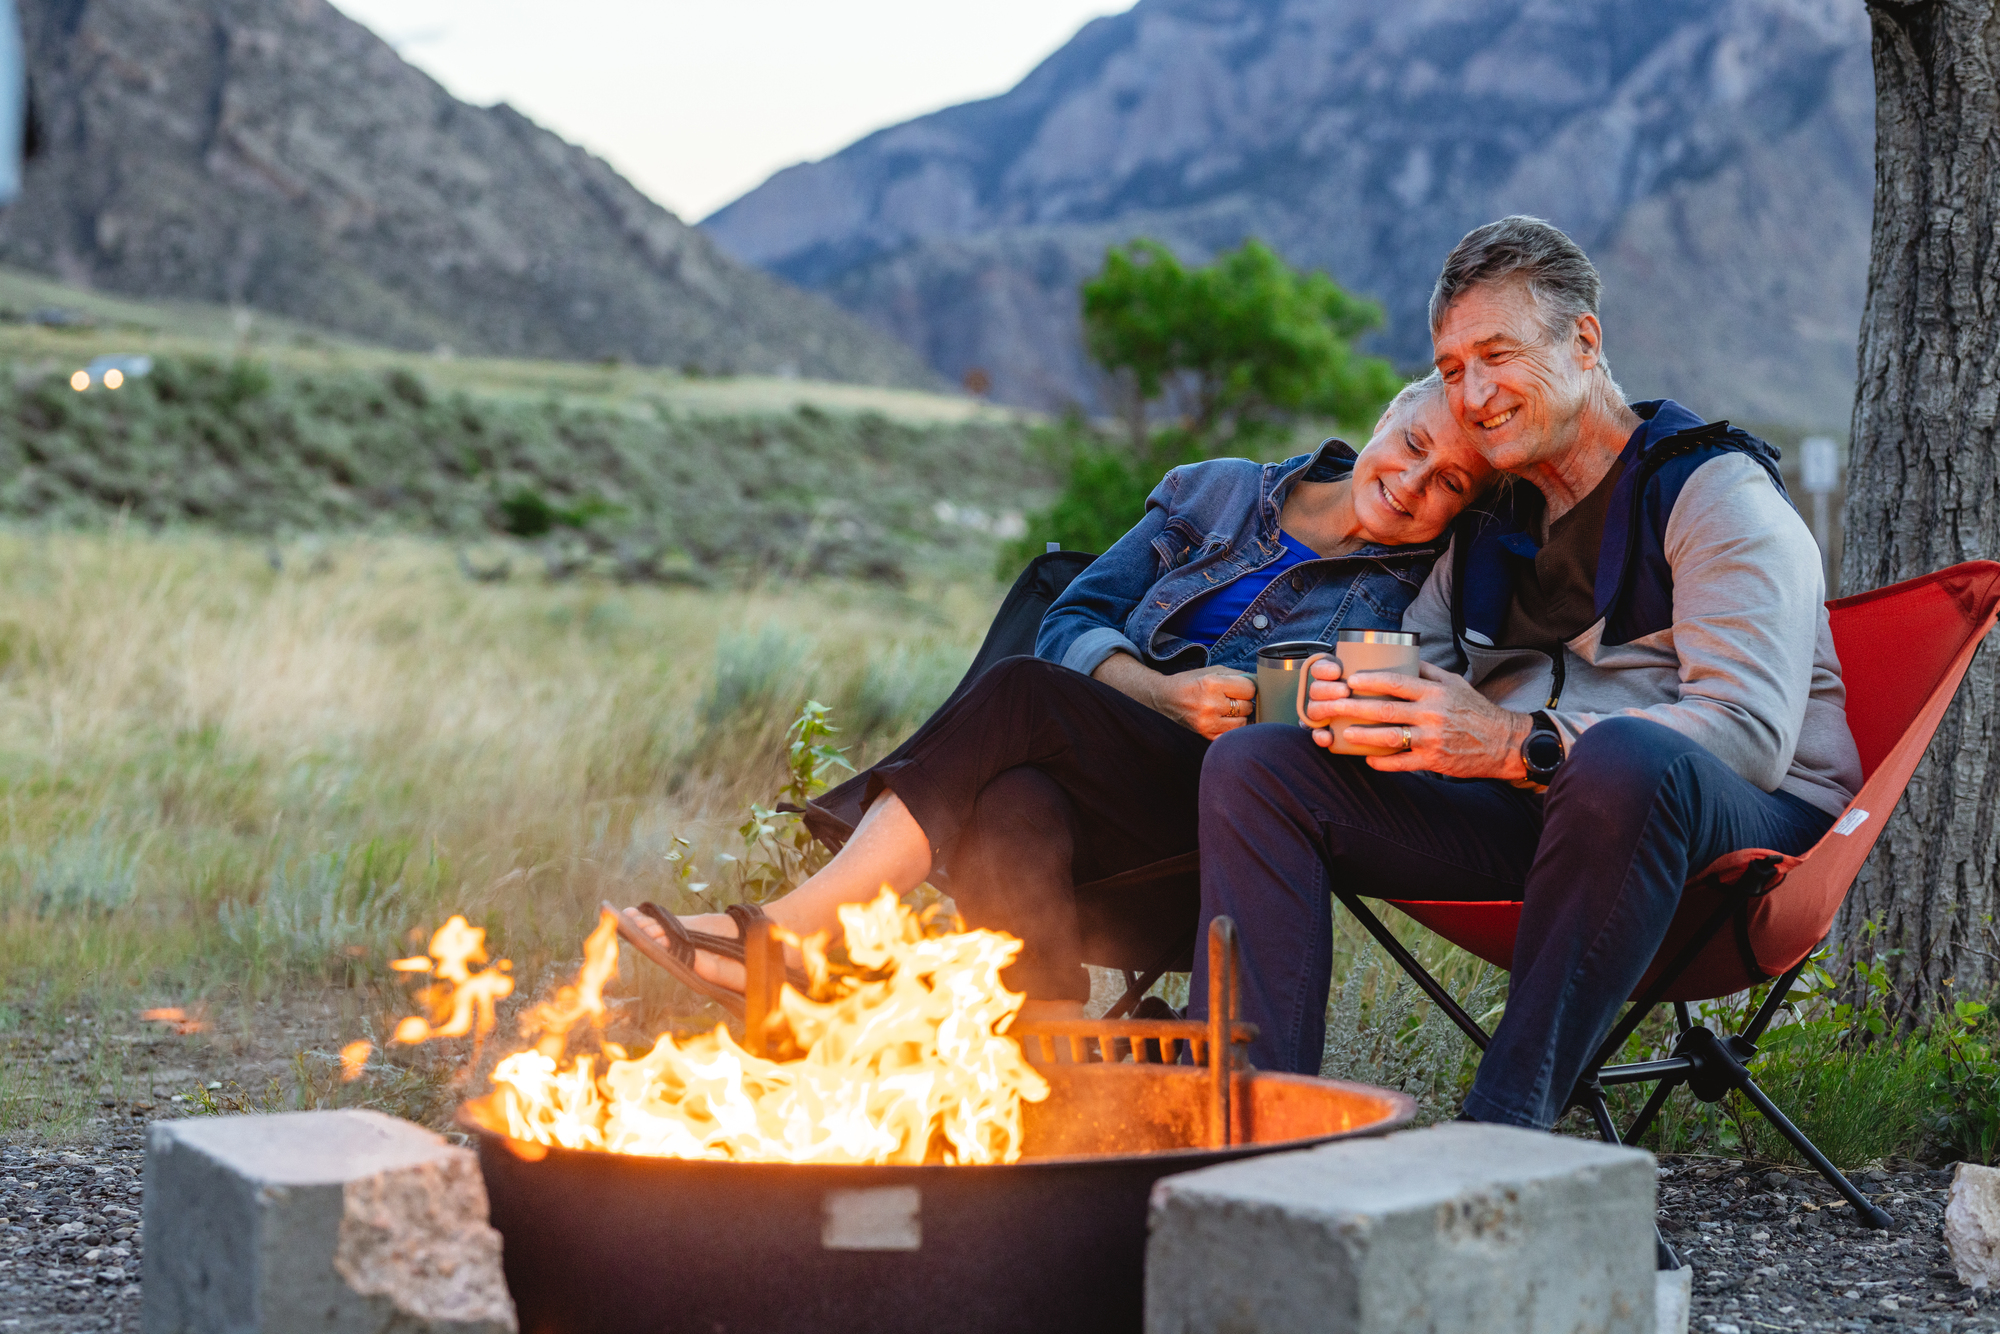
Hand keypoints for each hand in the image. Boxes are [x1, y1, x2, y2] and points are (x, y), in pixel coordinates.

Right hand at [1149, 664, 1257, 739]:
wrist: (1166, 697)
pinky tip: (1227, 720)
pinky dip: (1233, 728)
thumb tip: (1259, 682)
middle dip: (1244, 701)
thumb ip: (1238, 675)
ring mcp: (1208, 722)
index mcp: (1212, 684)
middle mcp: (1210, 704)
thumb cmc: (1192, 682)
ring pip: (1243, 723)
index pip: (1250, 689)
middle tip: (1235, 698)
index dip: (1250, 687)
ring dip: (1240, 716)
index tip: (1244, 687)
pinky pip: (1232, 734)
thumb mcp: (1213, 671)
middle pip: (1247, 706)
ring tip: (1230, 709)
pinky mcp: (1206, 734)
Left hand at [1304, 659, 1531, 777]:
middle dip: (1354, 709)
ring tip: (1343, 734)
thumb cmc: (1475, 710)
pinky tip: (1367, 758)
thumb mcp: (1454, 683)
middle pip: (1385, 711)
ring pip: (1390, 738)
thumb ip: (1427, 672)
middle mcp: (1432, 715)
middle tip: (1331, 707)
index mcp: (1435, 693)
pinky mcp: (1433, 761)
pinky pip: (1401, 763)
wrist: (1503, 742)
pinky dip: (1382, 762)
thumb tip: (1401, 656)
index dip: (1370, 682)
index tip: (1349, 680)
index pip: (1397, 684)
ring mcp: (1432, 740)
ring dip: (1363, 736)